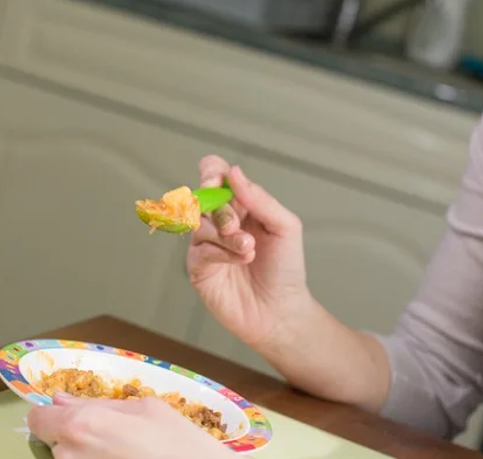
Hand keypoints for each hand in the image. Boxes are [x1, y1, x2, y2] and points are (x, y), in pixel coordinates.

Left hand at [26, 393, 229, 458]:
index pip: (37, 419)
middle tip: (110, 439)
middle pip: (54, 442)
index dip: (51, 415)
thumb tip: (63, 399)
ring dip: (86, 455)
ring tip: (123, 454)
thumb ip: (99, 403)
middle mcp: (71, 455)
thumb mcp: (146, 408)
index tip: (68, 417)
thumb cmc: (181, 445)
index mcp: (81, 424)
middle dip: (74, 437)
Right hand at [188, 155, 312, 350]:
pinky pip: (199, 249)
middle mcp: (218, 220)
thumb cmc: (285, 268)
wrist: (281, 310)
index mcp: (239, 204)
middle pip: (202, 197)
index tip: (216, 181)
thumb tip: (233, 172)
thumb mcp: (284, 226)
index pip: (214, 174)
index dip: (210, 172)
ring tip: (249, 250)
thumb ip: (260, 198)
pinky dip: (220, 252)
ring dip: (226, 235)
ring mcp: (205, 243)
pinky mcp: (197, 267)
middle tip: (237, 226)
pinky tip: (240, 261)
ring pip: (199, 224)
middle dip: (221, 210)